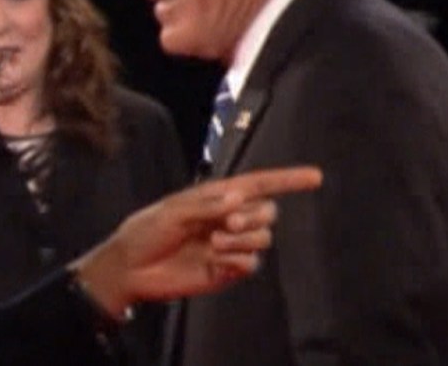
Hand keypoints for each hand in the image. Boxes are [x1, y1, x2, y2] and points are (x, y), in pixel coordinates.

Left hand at [73, 166, 321, 317]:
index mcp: (216, 196)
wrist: (132, 268)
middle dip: (255, 214)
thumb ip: (207, 205)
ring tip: (216, 242)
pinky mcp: (227, 270)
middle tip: (229, 222)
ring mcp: (229, 245)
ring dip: (245, 238)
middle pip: (267, 210)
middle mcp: (227, 219)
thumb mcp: (172, 210)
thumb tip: (239, 199)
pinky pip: (252, 263)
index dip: (287, 180)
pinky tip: (218, 259)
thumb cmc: (146, 231)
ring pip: (263, 237)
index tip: (315, 176)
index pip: (258, 184)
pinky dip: (241, 259)